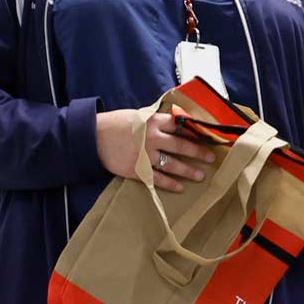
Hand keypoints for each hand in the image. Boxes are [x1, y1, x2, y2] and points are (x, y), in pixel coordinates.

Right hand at [98, 109, 214, 193]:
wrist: (93, 137)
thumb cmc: (116, 124)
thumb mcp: (139, 115)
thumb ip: (157, 121)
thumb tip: (177, 123)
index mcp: (154, 122)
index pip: (181, 126)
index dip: (196, 132)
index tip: (209, 137)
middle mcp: (153, 138)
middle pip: (182, 146)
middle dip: (199, 152)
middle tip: (211, 158)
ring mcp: (146, 155)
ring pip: (173, 165)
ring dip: (189, 171)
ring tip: (200, 176)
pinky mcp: (138, 170)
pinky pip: (158, 179)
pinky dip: (171, 183)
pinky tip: (180, 187)